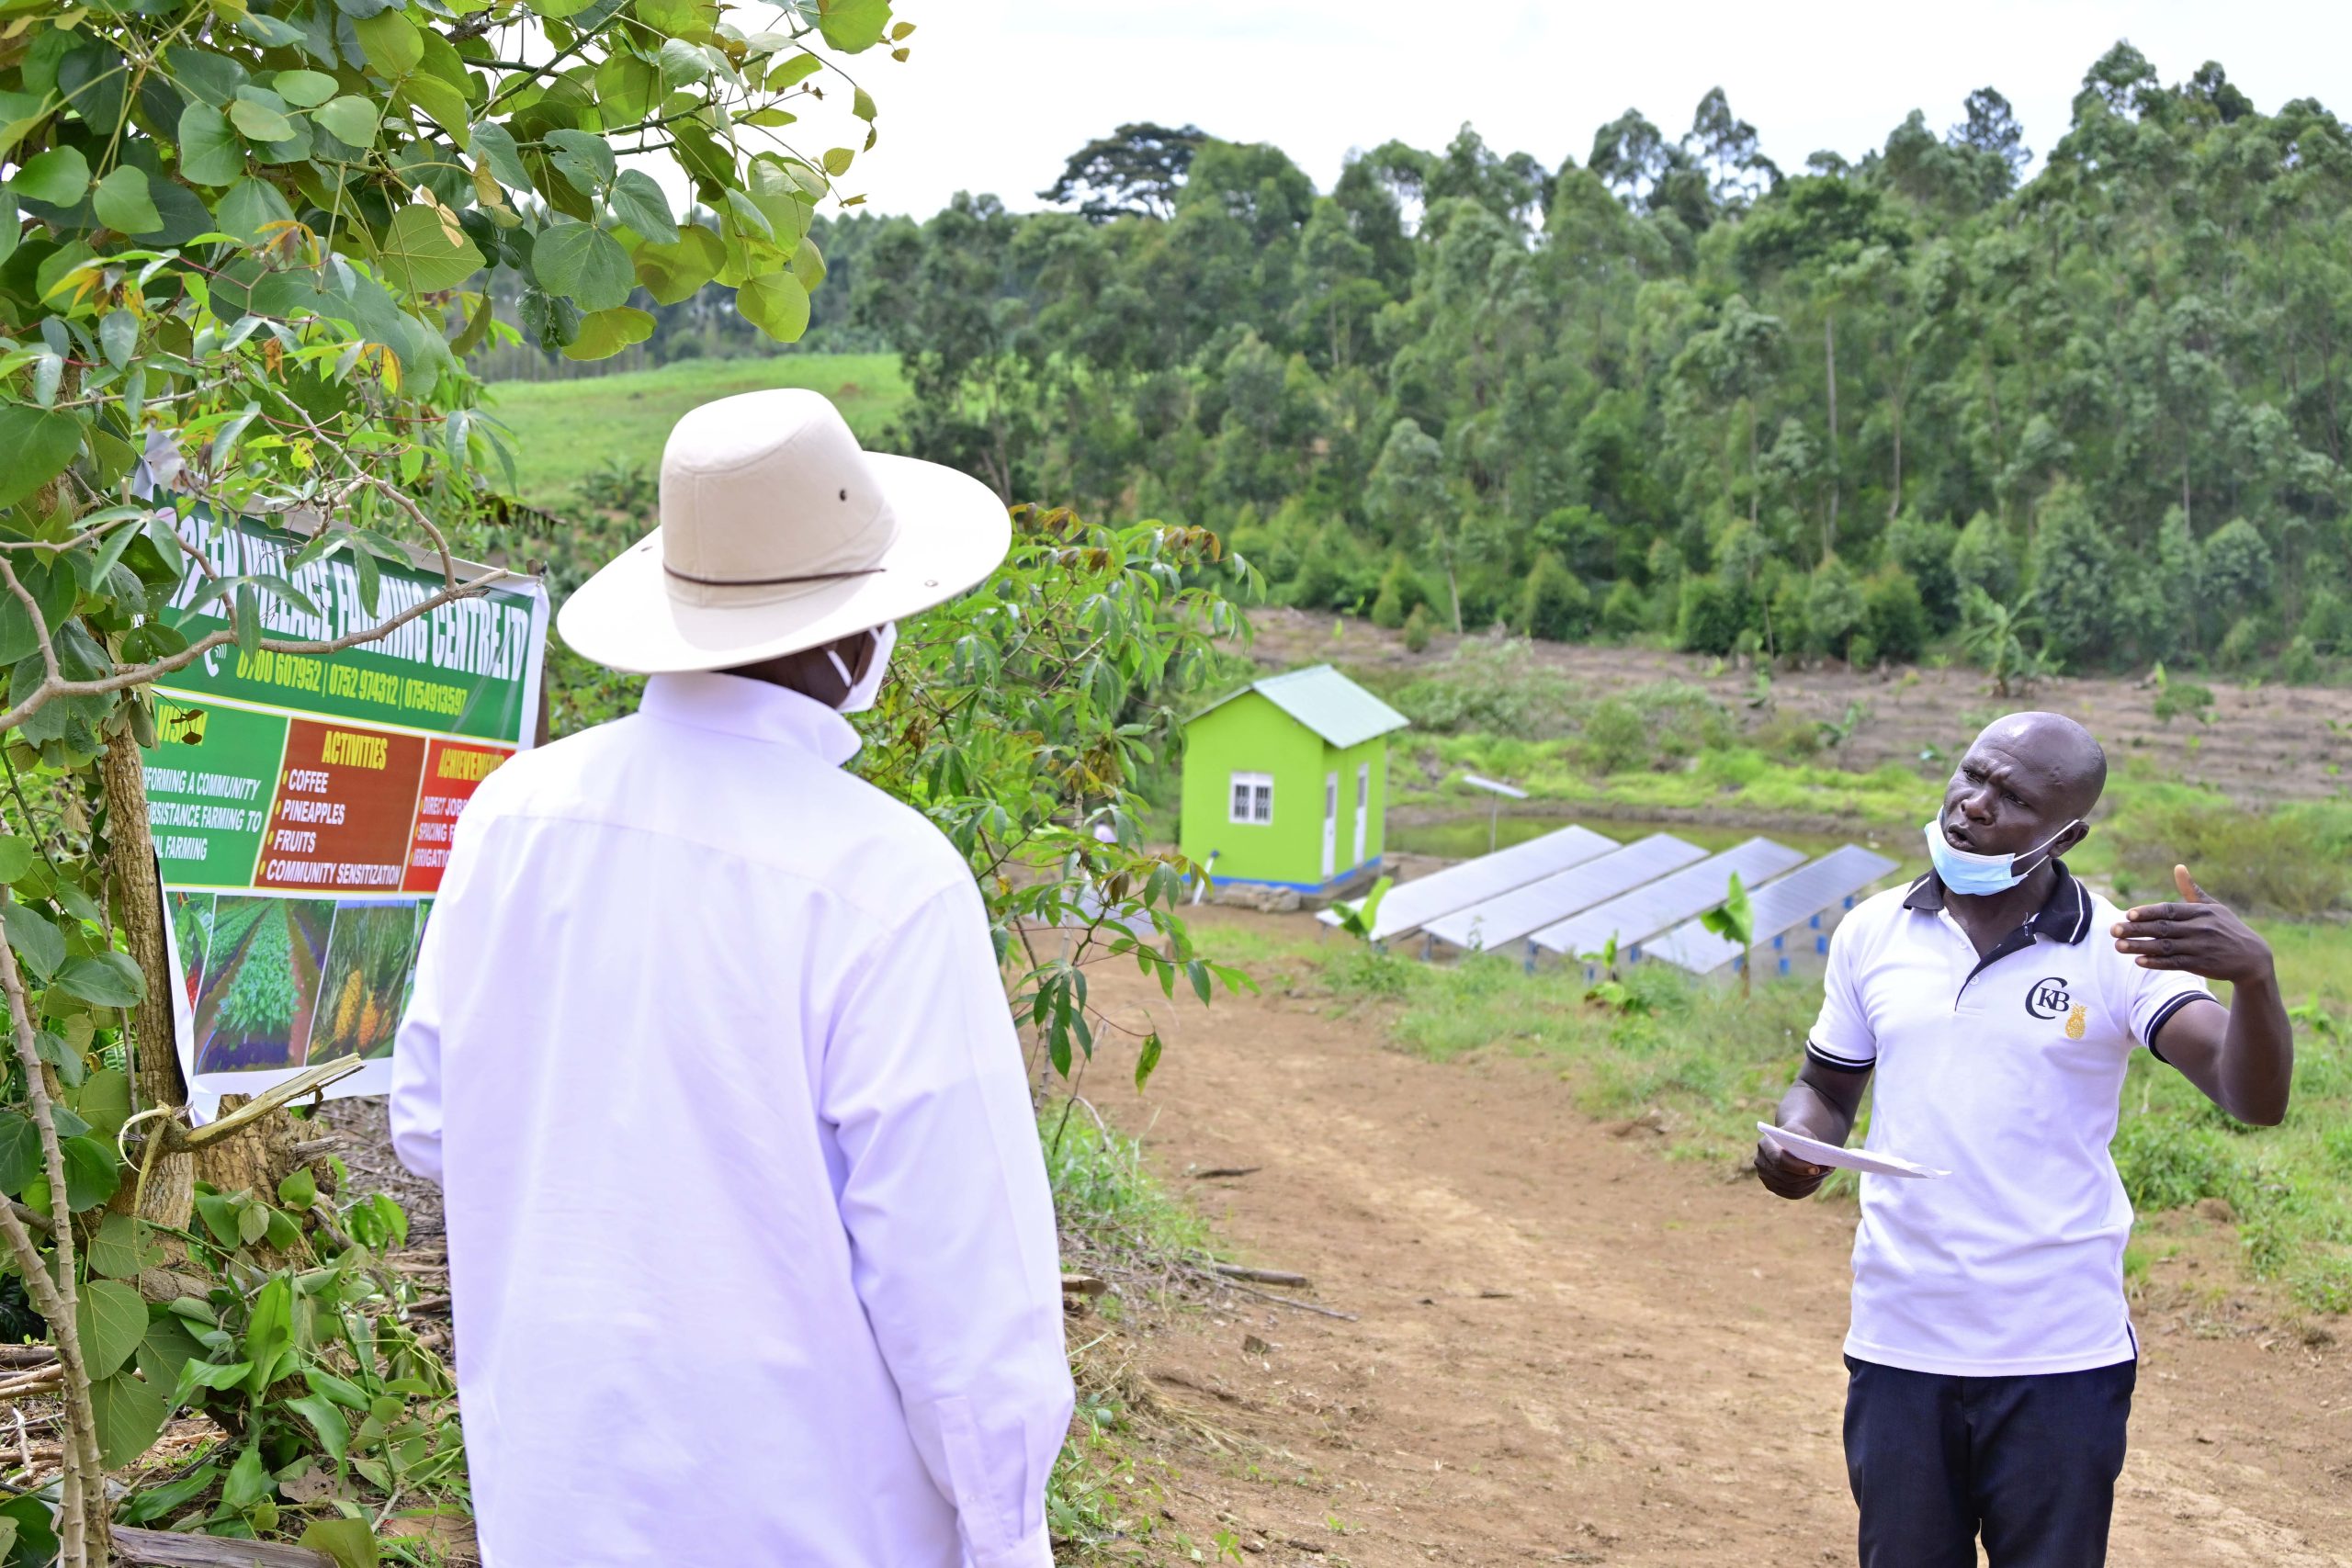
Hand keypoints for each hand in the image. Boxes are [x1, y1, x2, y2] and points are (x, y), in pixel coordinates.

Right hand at [1754, 1131, 1831, 1199]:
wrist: (1789, 1141)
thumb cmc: (1797, 1135)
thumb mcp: (1802, 1132)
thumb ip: (1808, 1143)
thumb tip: (1819, 1161)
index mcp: (1765, 1145)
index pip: (1779, 1160)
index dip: (1798, 1167)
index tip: (1816, 1168)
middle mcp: (1761, 1162)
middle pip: (1786, 1177)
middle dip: (1809, 1176)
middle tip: (1828, 1169)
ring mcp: (1765, 1177)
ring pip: (1792, 1187)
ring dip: (1811, 1181)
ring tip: (1825, 1172)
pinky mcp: (1774, 1187)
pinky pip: (1793, 1193)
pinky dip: (1808, 1188)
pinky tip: (1817, 1179)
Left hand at [2110, 864, 2275, 985]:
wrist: (2253, 958)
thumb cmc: (2228, 928)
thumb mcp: (2214, 907)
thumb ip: (2192, 890)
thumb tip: (2178, 866)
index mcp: (2201, 912)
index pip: (2169, 910)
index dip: (2148, 912)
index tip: (2128, 914)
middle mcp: (2200, 928)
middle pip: (2162, 928)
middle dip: (2136, 929)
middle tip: (2113, 929)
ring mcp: (2200, 947)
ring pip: (2165, 946)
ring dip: (2140, 946)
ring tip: (2118, 946)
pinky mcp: (2201, 964)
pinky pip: (2175, 963)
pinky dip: (2156, 962)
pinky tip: (2138, 961)